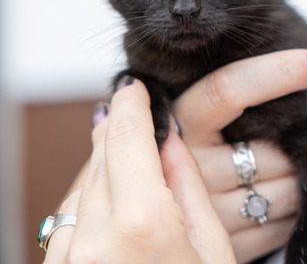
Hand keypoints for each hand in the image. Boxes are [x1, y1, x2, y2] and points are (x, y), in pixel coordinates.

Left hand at [44, 79, 235, 263]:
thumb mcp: (211, 245)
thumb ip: (186, 185)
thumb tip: (169, 137)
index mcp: (143, 223)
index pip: (128, 138)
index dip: (131, 104)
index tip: (134, 87)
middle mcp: (95, 238)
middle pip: (101, 159)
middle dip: (118, 133)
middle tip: (135, 116)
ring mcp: (70, 258)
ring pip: (82, 188)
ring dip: (106, 174)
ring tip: (138, 184)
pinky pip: (69, 222)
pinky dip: (91, 208)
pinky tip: (117, 216)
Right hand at [171, 49, 306, 262]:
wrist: (161, 210)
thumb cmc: (200, 144)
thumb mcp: (201, 111)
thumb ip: (231, 86)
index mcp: (178, 122)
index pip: (227, 89)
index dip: (279, 71)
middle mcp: (186, 168)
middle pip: (272, 151)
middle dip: (292, 147)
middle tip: (282, 142)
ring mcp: (205, 212)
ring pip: (287, 191)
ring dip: (296, 179)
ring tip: (277, 171)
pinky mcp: (227, 244)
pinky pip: (284, 226)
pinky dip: (293, 211)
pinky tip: (275, 197)